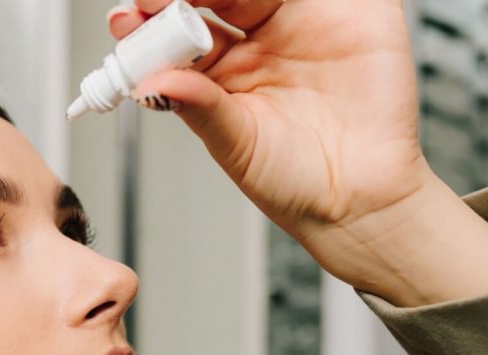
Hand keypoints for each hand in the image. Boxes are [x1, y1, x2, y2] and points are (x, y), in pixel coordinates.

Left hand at [109, 0, 487, 305]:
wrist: (361, 201)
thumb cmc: (297, 183)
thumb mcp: (236, 146)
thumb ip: (199, 108)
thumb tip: (150, 85)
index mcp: (221, 70)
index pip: (180, 31)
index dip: (151, 20)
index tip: (127, 20)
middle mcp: (257, 39)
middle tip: (154, 1)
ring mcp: (301, 20)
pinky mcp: (353, 12)